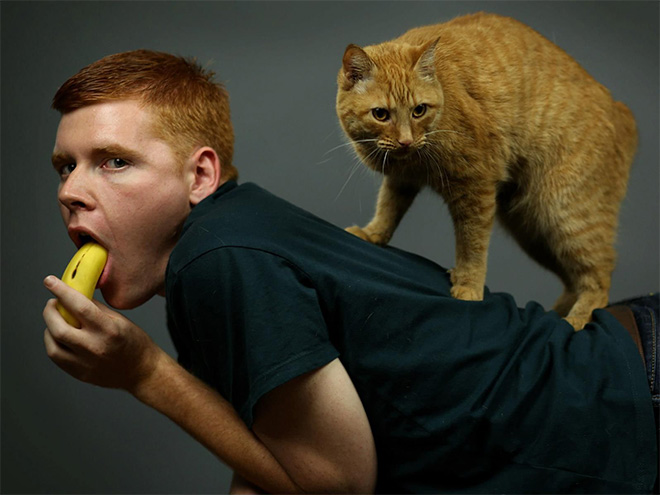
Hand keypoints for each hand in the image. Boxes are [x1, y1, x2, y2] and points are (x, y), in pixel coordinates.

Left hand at [42, 275, 159, 391]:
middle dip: (50, 311)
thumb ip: (96, 309)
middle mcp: (95, 347)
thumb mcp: (120, 320)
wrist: (142, 371)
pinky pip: (56, 356)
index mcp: (108, 330)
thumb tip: (75, 296)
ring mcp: (85, 363)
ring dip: (49, 328)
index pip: (79, 307)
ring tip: (57, 321)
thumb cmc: (135, 343)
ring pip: (52, 344)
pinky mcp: (79, 373)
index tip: (50, 281)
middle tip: (53, 303)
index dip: (62, 292)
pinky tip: (60, 336)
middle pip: (58, 328)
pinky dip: (53, 342)